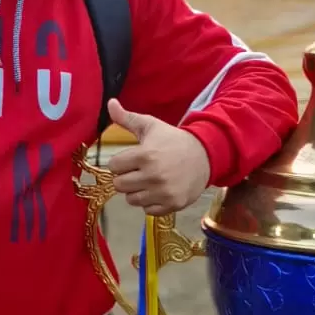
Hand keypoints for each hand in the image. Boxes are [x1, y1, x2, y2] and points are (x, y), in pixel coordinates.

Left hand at [107, 99, 210, 214]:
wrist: (204, 156)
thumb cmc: (173, 140)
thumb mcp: (151, 126)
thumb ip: (127, 118)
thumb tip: (110, 103)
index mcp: (145, 155)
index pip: (113, 166)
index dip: (120, 162)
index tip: (131, 160)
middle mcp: (153, 176)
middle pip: (119, 185)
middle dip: (126, 177)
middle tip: (138, 171)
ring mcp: (163, 192)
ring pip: (131, 200)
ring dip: (137, 191)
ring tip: (148, 181)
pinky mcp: (172, 204)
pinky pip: (147, 210)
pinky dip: (150, 203)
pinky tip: (158, 191)